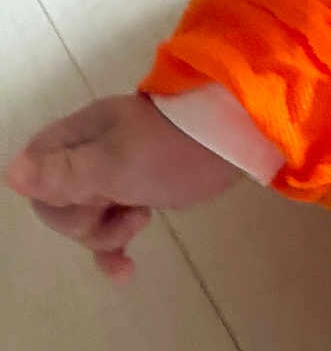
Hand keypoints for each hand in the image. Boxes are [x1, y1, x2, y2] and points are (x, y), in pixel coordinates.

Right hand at [4, 94, 240, 280]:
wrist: (232, 140)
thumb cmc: (171, 148)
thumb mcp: (113, 162)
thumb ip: (63, 172)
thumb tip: (11, 172)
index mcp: (81, 135)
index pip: (35, 169)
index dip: (49, 194)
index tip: (81, 196)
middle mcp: (93, 151)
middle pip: (57, 202)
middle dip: (82, 218)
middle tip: (116, 204)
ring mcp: (118, 172)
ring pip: (86, 219)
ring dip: (105, 234)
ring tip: (140, 219)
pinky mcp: (140, 191)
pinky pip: (112, 227)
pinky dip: (115, 250)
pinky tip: (124, 272)